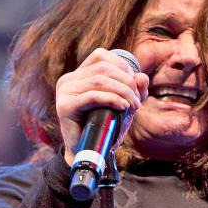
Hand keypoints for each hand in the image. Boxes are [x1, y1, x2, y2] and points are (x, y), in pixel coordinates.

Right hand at [55, 48, 148, 165]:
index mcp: (79, 74)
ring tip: (133, 106)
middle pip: (104, 68)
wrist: (89, 151)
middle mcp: (69, 79)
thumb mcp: (125, 104)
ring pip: (100, 80)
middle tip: (137, 100)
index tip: (134, 84)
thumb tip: (142, 76)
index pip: (101, 56)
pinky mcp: (65, 106)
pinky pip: (92, 96)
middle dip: (127, 82)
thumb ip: (135, 89)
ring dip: (123, 91)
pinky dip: (111, 99)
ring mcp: (65, 91)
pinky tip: (123, 106)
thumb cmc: (106, 126)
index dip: (121, 66)